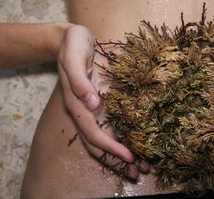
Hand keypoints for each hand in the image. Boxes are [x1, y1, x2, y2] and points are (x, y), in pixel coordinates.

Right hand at [56, 24, 147, 178]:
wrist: (70, 38)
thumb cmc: (72, 46)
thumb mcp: (73, 58)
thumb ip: (79, 81)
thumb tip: (91, 103)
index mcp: (78, 105)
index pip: (94, 134)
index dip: (110, 148)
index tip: (128, 157)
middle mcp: (86, 111)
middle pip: (100, 143)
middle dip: (117, 160)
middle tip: (139, 173)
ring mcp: (94, 107)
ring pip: (108, 137)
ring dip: (123, 153)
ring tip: (143, 166)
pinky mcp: (103, 100)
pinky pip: (113, 123)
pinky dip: (125, 136)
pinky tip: (138, 143)